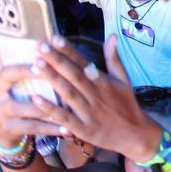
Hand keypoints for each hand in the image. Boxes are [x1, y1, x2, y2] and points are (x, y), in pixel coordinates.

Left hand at [30, 35, 163, 160]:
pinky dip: (51, 109)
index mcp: (104, 81)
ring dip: (52, 79)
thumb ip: (114, 59)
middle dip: (56, 60)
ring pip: (68, 93)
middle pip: (73, 75)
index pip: (83, 63)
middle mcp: (96, 95)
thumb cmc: (126, 105)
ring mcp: (89, 113)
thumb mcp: (124, 80)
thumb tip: (113, 36)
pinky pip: (65, 117)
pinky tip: (36, 99)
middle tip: (39, 46)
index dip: (69, 51)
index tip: (55, 38)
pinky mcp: (83, 129)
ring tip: (36, 65)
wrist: (135, 135)